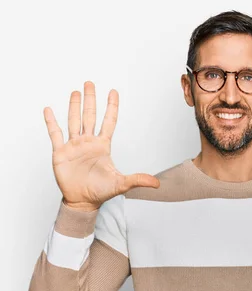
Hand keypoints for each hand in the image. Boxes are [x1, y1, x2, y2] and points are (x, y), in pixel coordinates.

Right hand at [44, 81, 159, 211]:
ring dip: (73, 106)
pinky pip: (55, 134)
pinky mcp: (61, 153)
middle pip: (90, 116)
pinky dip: (51, 122)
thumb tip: (157, 184)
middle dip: (90, 100)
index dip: (111, 107)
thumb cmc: (101, 191)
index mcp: (103, 146)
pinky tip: (49, 110)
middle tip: (90, 83)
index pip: (109, 122)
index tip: (113, 91)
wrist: (83, 201)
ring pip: (73, 121)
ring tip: (75, 91)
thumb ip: (138, 180)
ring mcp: (74, 146)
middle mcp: (88, 142)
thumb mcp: (121, 184)